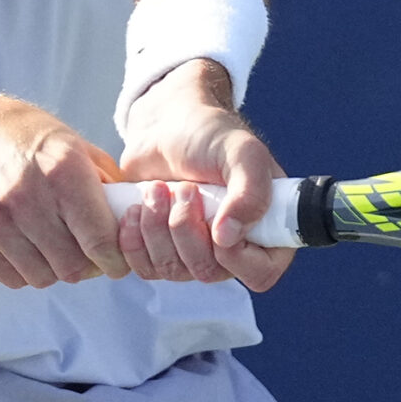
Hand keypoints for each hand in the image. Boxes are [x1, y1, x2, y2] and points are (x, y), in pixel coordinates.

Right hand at [0, 88, 128, 288]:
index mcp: (63, 169)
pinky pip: (11, 278)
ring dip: (54, 269)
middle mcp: (27, 195)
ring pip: (42, 277)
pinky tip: (26, 247)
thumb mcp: (72, 143)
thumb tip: (136, 218)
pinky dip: (25, 270)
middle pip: (73, 266)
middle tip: (86, 254)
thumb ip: (106, 181)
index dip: (116, 257)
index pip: (102, 239)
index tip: (117, 259)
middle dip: (86, 265)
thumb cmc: (24, 137)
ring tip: (53, 246)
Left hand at [114, 60, 296, 292]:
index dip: (236, 257)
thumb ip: (250, 191)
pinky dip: (134, 239)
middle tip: (185, 188)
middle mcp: (233, 249)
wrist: (167, 127)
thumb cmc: (211, 135)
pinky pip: (145, 268)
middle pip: (207, 272)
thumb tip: (228, 237)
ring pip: (173, 271)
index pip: (260, 274)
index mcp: (266, 230)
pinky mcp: (160, 251)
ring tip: (159, 189)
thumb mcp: (241, 152)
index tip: (216, 220)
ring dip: (158, 227)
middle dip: (186, 228)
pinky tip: (136, 207)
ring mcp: (194, 254)